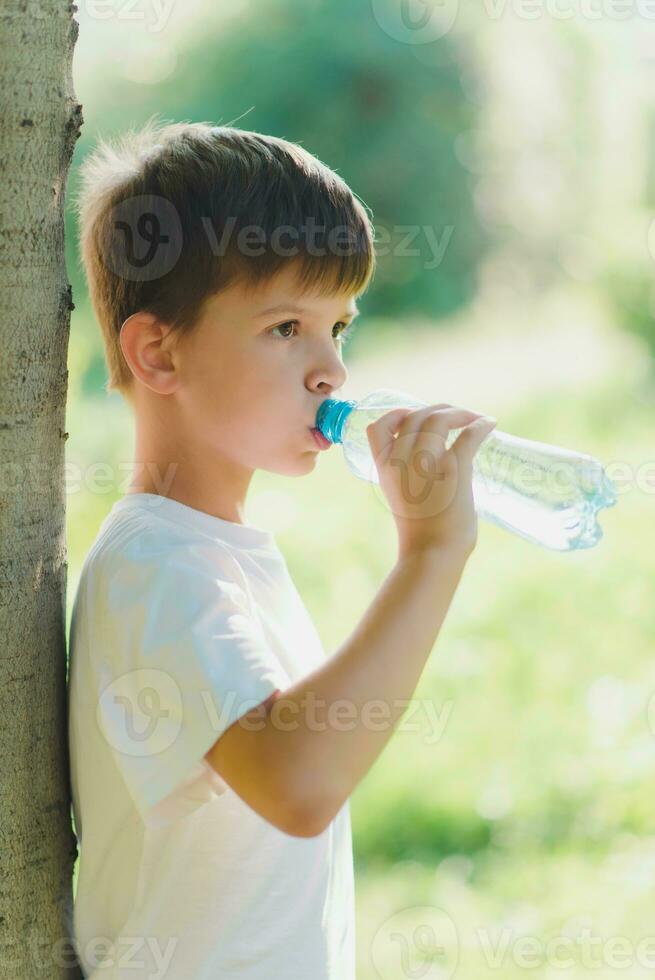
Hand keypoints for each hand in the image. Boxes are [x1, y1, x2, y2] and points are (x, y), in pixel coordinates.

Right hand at [366, 403, 496, 557]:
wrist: (432, 553)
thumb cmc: (421, 534)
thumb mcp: (402, 498)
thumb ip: (411, 476)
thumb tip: (439, 460)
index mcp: (384, 468)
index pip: (379, 426)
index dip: (397, 414)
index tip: (413, 415)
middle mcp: (401, 459)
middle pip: (416, 416)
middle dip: (437, 409)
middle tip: (456, 416)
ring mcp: (427, 461)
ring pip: (440, 418)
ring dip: (460, 413)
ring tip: (474, 418)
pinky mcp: (455, 467)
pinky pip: (469, 434)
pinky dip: (481, 425)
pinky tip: (490, 424)